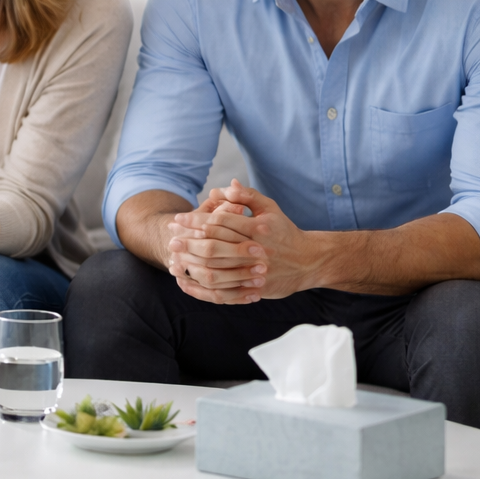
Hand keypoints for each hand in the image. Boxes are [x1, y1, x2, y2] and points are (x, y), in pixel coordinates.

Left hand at [169, 180, 323, 301]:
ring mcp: (255, 272)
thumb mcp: (269, 208)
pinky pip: (223, 291)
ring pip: (216, 270)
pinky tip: (187, 280)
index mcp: (258, 228)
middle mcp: (256, 250)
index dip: (196, 219)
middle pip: (214, 246)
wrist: (308, 261)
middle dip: (189, 241)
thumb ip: (246, 196)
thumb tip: (224, 187)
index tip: (178, 219)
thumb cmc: (284, 231)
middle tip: (171, 237)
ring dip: (192, 263)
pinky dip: (202, 287)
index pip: (219, 221)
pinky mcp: (254, 289)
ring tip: (174, 257)